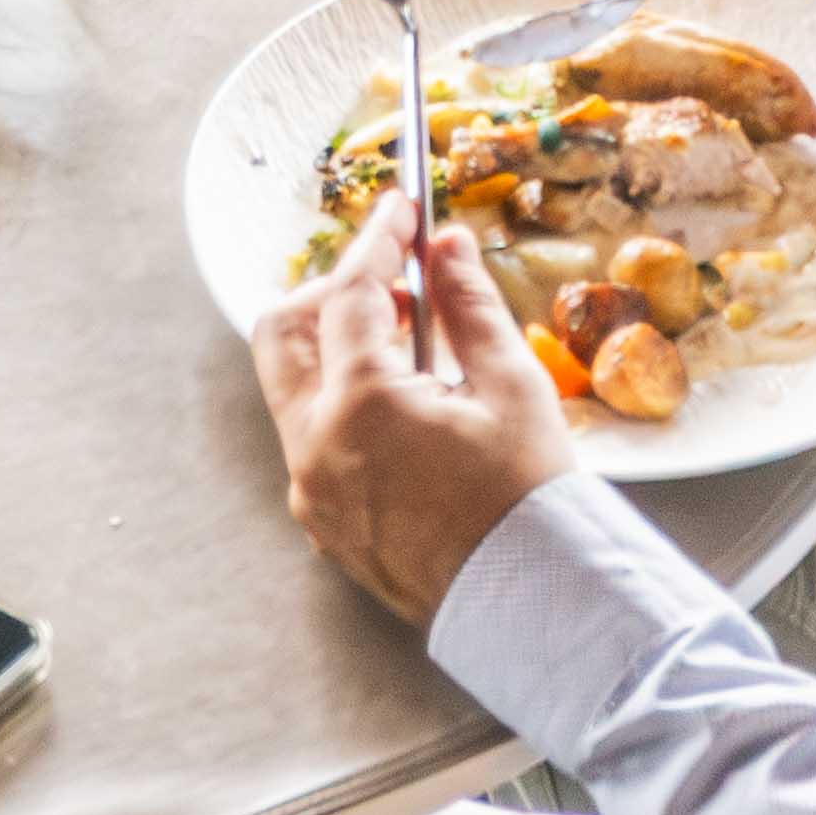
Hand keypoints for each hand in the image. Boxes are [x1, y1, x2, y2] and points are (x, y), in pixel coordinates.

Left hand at [248, 207, 569, 625]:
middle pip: (283, 335)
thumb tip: (444, 245)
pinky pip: (313, 441)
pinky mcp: (323, 522)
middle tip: (395, 286)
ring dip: (339, 351)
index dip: (379, 240)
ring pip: (294, 390)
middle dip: (332, 295)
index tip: (403, 210)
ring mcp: (311, 490)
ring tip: (414, 350)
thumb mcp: (510, 386)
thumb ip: (468, 305)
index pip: (350, 294)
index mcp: (359, 406)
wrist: (532, 604)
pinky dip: (345, 405)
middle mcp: (315, 447)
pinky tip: (407, 409)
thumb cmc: (529, 497)